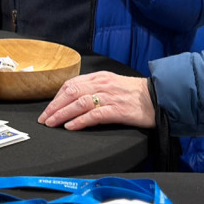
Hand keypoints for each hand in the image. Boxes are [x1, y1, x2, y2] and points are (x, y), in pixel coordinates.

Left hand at [38, 71, 155, 129]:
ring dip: (62, 114)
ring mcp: (110, 97)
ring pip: (79, 102)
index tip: (48, 108)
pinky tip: (70, 126)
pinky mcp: (118, 110)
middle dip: (54, 106)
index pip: (72, 83)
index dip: (57, 96)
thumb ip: (96, 87)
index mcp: (100, 77)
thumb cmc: (136, 93)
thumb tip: (76, 98)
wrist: (160, 96)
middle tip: (44, 118)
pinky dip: (80, 120)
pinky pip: (95, 115)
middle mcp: (103, 84)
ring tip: (51, 123)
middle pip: (71, 92)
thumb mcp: (113, 84)